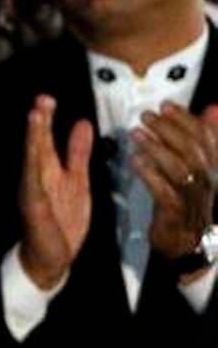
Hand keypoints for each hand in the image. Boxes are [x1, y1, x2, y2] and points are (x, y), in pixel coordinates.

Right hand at [15, 95, 93, 291]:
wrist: (51, 257)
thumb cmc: (61, 221)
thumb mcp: (76, 181)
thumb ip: (77, 153)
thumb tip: (81, 123)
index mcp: (47, 170)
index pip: (45, 140)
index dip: (46, 120)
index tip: (47, 99)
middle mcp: (36, 178)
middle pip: (37, 146)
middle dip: (39, 123)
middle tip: (42, 100)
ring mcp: (33, 193)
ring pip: (33, 162)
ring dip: (34, 140)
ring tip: (36, 120)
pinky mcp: (35, 209)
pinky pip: (34, 189)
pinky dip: (33, 174)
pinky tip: (34, 161)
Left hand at [131, 102, 217, 263]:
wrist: (187, 241)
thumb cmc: (189, 200)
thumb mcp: (200, 167)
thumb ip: (206, 138)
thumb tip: (213, 109)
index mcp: (213, 168)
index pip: (206, 138)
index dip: (186, 119)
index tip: (167, 106)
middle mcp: (207, 180)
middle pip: (193, 150)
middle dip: (169, 129)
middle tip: (147, 116)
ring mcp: (192, 197)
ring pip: (180, 168)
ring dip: (157, 148)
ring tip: (137, 134)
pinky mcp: (175, 212)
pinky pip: (164, 190)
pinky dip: (150, 173)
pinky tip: (136, 161)